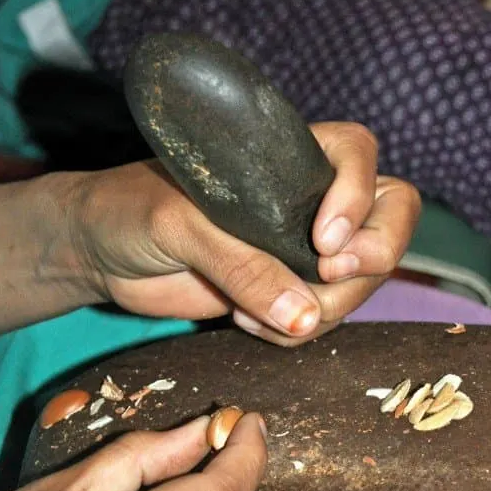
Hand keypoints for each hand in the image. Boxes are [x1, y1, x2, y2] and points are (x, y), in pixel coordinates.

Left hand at [74, 122, 420, 345]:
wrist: (101, 254)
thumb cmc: (131, 209)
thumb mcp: (184, 227)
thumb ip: (244, 268)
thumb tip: (305, 316)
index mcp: (288, 156)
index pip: (360, 158)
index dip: (359, 199)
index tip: (322, 241)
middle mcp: (309, 200)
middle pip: (388, 224)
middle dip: (372, 260)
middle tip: (326, 277)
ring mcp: (302, 251)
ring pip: (358, 284)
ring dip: (321, 310)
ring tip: (250, 312)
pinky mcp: (287, 293)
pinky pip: (320, 320)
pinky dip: (293, 333)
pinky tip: (245, 323)